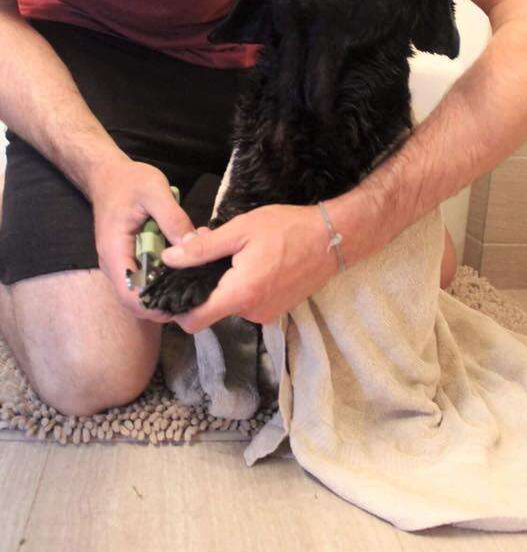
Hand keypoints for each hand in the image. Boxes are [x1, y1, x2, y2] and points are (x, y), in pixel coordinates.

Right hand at [89, 155, 195, 321]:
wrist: (108, 175)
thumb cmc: (129, 181)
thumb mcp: (155, 191)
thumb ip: (174, 219)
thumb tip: (195, 245)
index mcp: (115, 252)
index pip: (130, 295)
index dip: (155, 307)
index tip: (184, 303)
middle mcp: (114, 264)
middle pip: (136, 301)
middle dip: (164, 304)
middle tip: (195, 297)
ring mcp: (120, 264)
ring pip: (140, 293)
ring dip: (164, 293)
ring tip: (192, 286)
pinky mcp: (128, 259)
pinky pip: (144, 279)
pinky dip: (162, 280)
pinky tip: (183, 272)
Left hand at [161, 204, 339, 332]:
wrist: (333, 238)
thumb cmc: (288, 229)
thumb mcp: (240, 230)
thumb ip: (202, 248)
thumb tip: (169, 259)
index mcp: (239, 294)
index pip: (193, 322)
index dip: (176, 310)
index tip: (170, 291)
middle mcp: (252, 312)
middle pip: (211, 309)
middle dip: (205, 284)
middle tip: (209, 249)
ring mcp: (267, 314)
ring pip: (230, 304)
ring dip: (226, 282)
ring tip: (236, 251)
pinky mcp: (278, 310)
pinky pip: (248, 302)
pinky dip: (243, 285)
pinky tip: (252, 261)